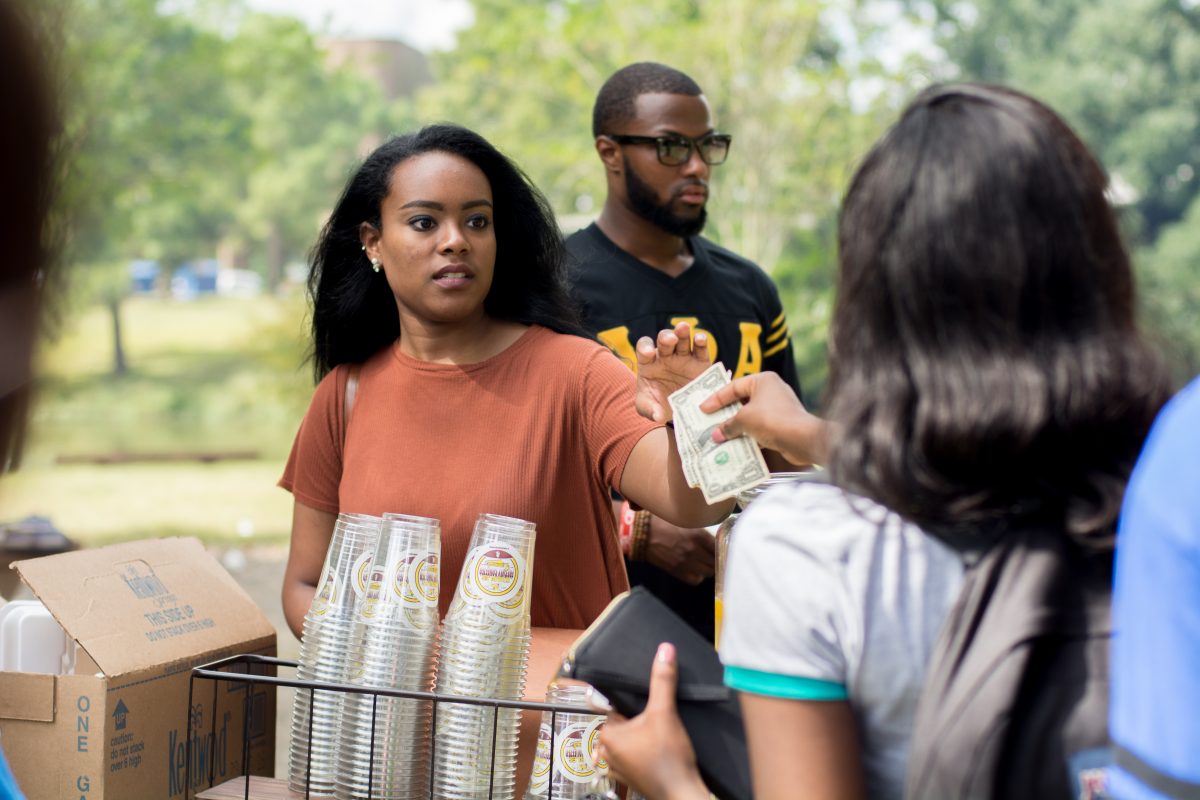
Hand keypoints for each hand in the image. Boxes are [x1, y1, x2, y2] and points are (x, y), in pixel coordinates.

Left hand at [594, 643, 709, 799]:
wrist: (683, 794)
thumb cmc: (670, 759)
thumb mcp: (665, 713)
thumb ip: (662, 681)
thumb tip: (665, 650)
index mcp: (608, 736)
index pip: (615, 707)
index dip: (635, 704)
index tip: (648, 706)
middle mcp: (607, 753)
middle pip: (622, 723)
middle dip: (639, 720)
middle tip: (657, 722)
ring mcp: (618, 769)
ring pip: (628, 741)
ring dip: (641, 736)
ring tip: (660, 737)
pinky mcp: (632, 779)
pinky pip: (633, 758)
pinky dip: (644, 752)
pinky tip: (659, 751)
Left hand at [635, 322, 711, 422]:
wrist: (680, 411)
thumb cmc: (659, 406)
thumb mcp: (649, 409)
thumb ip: (650, 409)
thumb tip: (658, 416)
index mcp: (649, 363)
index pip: (644, 348)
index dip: (645, 347)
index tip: (648, 353)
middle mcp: (666, 356)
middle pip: (664, 339)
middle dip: (666, 337)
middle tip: (670, 340)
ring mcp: (683, 357)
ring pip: (682, 339)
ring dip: (682, 332)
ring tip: (683, 328)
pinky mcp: (700, 362)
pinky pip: (700, 349)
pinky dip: (701, 342)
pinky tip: (700, 339)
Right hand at [643, 515, 715, 585]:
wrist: (642, 533)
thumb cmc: (663, 523)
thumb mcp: (685, 521)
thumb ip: (700, 531)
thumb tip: (714, 538)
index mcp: (698, 535)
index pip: (719, 547)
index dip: (722, 548)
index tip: (722, 548)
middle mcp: (694, 550)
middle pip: (715, 561)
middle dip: (716, 559)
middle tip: (714, 556)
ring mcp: (686, 562)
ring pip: (708, 572)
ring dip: (708, 568)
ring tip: (706, 563)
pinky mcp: (677, 571)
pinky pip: (695, 580)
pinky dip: (698, 577)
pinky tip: (696, 570)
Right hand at [698, 372, 829, 465]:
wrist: (802, 439)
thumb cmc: (772, 420)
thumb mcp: (744, 420)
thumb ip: (727, 425)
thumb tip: (716, 435)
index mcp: (763, 380)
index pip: (734, 387)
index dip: (717, 398)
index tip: (703, 409)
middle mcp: (772, 390)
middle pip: (742, 401)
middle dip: (726, 414)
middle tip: (710, 422)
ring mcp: (778, 407)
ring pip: (750, 416)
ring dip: (736, 427)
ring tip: (720, 436)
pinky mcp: (782, 424)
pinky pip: (759, 428)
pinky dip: (748, 435)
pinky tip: (736, 445)